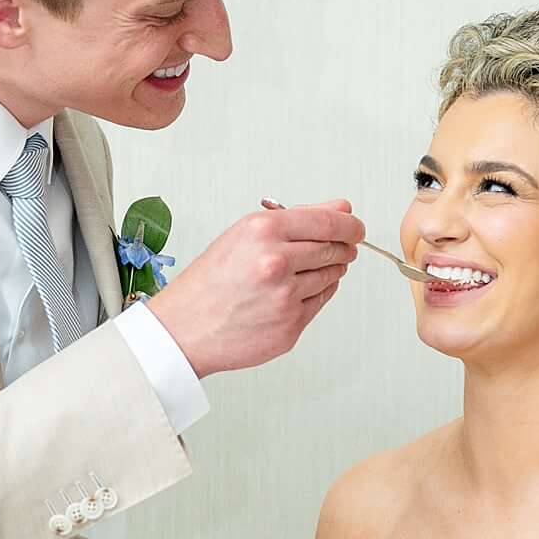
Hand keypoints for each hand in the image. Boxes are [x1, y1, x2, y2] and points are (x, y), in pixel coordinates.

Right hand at [153, 200, 363, 382]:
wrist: (183, 329)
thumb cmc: (209, 282)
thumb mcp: (246, 235)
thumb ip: (299, 218)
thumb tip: (341, 210)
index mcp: (264, 231)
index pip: (329, 222)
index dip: (350, 225)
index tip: (356, 228)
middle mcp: (276, 262)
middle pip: (335, 249)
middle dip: (341, 248)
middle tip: (334, 249)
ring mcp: (285, 297)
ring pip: (332, 277)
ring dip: (328, 272)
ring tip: (299, 273)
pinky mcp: (290, 326)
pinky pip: (320, 302)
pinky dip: (314, 295)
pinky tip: (292, 293)